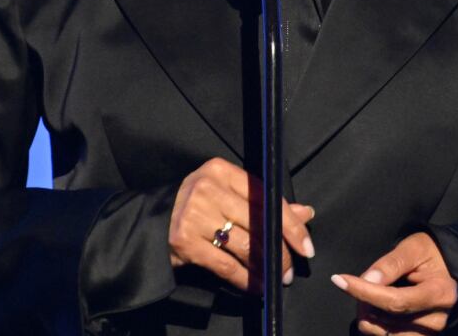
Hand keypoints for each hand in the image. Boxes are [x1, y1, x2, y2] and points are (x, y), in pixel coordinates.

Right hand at [167, 157, 315, 293]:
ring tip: (276, 278)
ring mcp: (194, 215)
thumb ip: (265, 203)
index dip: (291, 225)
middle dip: (280, 252)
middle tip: (290, 269)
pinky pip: (226, 265)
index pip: (266, 197)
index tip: (306, 246)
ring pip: (245, 246)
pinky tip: (256, 286)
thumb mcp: (228, 193)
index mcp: (221, 171)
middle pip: (259, 224)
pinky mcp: (184, 241)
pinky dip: (246, 279)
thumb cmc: (196, 204)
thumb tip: (306, 213)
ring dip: (266, 268)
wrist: (151, 219)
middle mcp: (208, 189)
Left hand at [332, 232, 457, 334]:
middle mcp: (437, 319)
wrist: (448, 267)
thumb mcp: (413, 248)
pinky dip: (375, 326)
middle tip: (354, 284)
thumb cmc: (430, 253)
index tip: (340, 280)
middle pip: (389, 321)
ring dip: (368, 317)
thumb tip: (367, 281)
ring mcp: (429, 333)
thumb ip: (391, 264)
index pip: (396, 301)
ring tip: (366, 296)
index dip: (365, 293)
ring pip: (386, 335)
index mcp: (440, 294)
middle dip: (363, 304)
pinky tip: (373, 309)